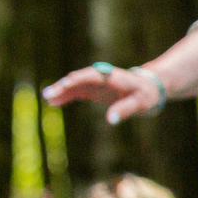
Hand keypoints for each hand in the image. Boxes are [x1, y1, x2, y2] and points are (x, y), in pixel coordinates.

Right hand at [43, 63, 165, 121]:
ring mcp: (96, 82)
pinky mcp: (94, 89)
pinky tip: (54, 102)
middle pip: (78, 79)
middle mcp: (101, 76)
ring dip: (61, 91)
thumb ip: (125, 110)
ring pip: (75, 85)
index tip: (65, 85)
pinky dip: (66, 96)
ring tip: (47, 99)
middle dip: (63, 86)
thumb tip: (110, 120)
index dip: (77, 80)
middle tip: (48, 95)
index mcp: (112, 77)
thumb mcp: (140, 103)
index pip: (91, 76)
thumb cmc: (147, 95)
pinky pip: (77, 91)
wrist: (150, 88)